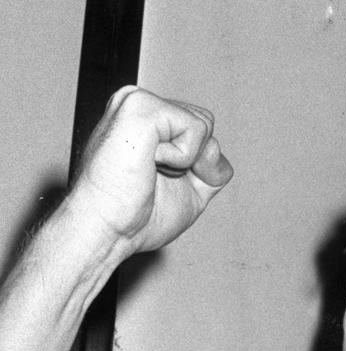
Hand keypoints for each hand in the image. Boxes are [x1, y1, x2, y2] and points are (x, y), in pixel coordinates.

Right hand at [67, 86, 232, 253]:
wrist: (106, 230)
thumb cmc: (134, 217)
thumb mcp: (190, 194)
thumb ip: (211, 171)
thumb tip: (215, 148)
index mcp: (147, 122)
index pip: (200, 131)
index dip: (196, 166)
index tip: (157, 182)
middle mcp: (140, 105)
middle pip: (207, 124)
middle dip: (195, 162)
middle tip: (154, 178)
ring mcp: (138, 101)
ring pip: (204, 124)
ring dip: (186, 162)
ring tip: (148, 170)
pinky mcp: (142, 107)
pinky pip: (196, 129)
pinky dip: (181, 159)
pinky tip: (149, 164)